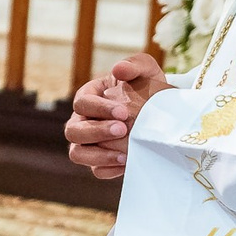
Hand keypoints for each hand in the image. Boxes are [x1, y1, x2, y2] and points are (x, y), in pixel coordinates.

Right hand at [67, 52, 168, 179]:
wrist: (162, 112)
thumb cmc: (148, 87)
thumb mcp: (145, 70)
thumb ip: (134, 64)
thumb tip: (118, 69)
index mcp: (88, 97)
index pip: (82, 103)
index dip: (99, 108)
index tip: (124, 112)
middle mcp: (82, 121)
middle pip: (73, 130)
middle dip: (96, 131)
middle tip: (123, 130)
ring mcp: (88, 143)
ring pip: (77, 153)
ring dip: (98, 155)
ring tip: (123, 154)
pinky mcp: (100, 162)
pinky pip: (96, 171)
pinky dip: (109, 169)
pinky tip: (127, 164)